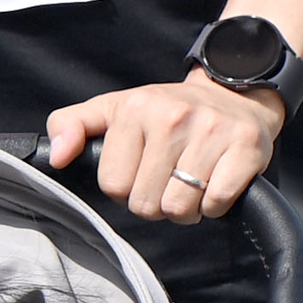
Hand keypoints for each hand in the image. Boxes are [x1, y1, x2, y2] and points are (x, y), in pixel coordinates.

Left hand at [45, 73, 281, 219]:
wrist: (234, 94)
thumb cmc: (166, 112)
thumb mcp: (114, 109)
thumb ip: (72, 125)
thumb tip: (57, 156)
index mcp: (135, 109)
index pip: (113, 185)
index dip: (125, 188)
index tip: (140, 170)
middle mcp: (173, 117)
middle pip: (145, 203)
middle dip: (154, 203)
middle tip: (168, 180)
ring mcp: (212, 131)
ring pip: (180, 209)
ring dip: (184, 209)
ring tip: (190, 184)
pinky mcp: (246, 148)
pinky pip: (216, 204)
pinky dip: (214, 207)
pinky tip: (214, 183)